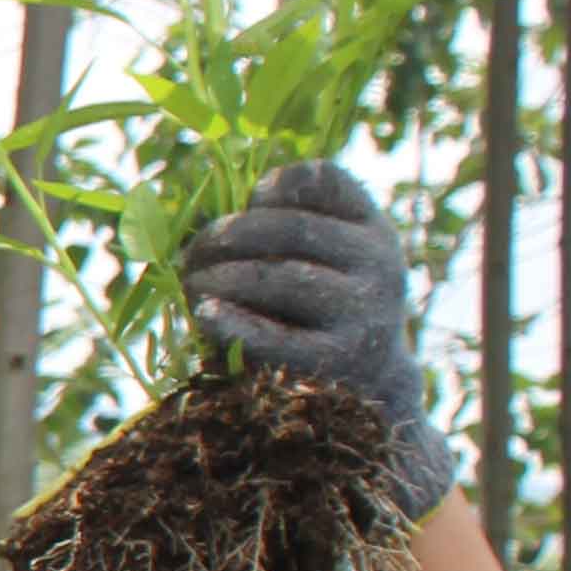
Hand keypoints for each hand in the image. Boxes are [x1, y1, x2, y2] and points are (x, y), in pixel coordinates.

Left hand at [185, 158, 454, 515]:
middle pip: (290, 229)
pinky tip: (202, 315)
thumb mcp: (321, 259)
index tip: (247, 200)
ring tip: (189, 285)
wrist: (364, 388)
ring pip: (280, 277)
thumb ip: (286, 225)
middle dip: (227, 235)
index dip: (275, 185)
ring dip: (221, 277)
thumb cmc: (317, 312)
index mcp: (373, 230)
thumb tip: (231, 207)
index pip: (324, 182)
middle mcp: (381, 265)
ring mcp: (367, 313)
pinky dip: (232, 323)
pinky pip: (276, 336)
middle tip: (191, 254)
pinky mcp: (340, 360)